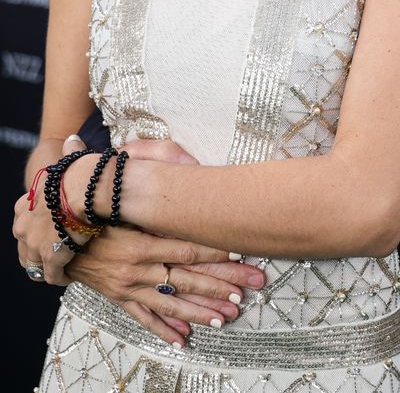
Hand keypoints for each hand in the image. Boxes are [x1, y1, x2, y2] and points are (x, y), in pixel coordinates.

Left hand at [13, 135, 91, 285]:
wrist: (82, 189)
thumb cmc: (78, 172)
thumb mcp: (67, 163)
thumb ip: (69, 154)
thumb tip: (72, 139)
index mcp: (24, 205)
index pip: (22, 224)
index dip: (36, 230)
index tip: (51, 231)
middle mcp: (23, 226)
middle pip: (24, 249)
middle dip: (37, 253)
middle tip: (55, 253)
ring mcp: (34, 244)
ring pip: (35, 266)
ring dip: (48, 267)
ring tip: (62, 267)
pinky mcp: (50, 258)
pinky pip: (53, 276)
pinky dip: (61, 276)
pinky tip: (71, 273)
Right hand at [64, 134, 265, 345]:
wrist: (54, 233)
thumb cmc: (93, 205)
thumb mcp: (120, 184)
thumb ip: (154, 168)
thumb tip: (186, 156)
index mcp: (139, 242)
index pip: (186, 249)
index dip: (215, 254)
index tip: (241, 255)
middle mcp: (136, 269)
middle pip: (187, 278)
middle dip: (222, 284)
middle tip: (250, 287)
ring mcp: (128, 287)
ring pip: (171, 303)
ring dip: (202, 310)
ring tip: (229, 314)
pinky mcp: (119, 298)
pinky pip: (145, 317)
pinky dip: (165, 329)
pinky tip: (185, 337)